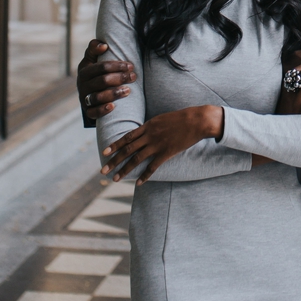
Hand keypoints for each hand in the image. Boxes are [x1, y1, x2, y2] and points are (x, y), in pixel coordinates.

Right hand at [78, 39, 136, 119]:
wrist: (89, 92)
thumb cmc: (95, 72)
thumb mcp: (91, 59)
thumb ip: (94, 48)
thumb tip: (104, 45)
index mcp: (84, 71)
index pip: (101, 67)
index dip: (117, 66)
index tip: (130, 66)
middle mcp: (82, 85)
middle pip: (102, 81)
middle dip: (120, 78)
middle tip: (133, 77)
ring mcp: (84, 99)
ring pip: (97, 97)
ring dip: (114, 93)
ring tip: (128, 90)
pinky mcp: (88, 111)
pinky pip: (93, 113)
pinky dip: (102, 110)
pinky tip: (113, 106)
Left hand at [101, 105, 222, 182]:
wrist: (197, 120)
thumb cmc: (181, 118)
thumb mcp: (162, 118)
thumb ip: (151, 126)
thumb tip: (143, 132)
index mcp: (148, 125)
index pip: (127, 137)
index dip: (114, 145)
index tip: (104, 152)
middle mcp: (150, 135)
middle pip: (127, 149)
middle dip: (114, 160)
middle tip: (103, 170)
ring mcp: (158, 144)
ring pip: (136, 159)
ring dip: (125, 170)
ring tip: (115, 178)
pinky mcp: (167, 152)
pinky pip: (153, 166)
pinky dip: (145, 175)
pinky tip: (138, 182)